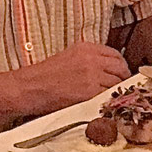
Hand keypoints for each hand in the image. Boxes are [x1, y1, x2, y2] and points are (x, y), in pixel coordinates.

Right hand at [15, 40, 129, 114]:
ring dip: (117, 92)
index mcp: (85, 48)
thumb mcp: (68, 58)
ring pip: (117, 83)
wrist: (28, 88)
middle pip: (120, 67)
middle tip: (121, 88)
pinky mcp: (89, 91)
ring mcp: (91, 75)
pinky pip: (108, 96)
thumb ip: (88, 59)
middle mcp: (91, 59)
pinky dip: (109, 100)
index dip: (120, 65)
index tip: (120, 73)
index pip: (115, 54)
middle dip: (123, 78)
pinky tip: (105, 104)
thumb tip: (106, 69)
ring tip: (112, 98)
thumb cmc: (43, 77)